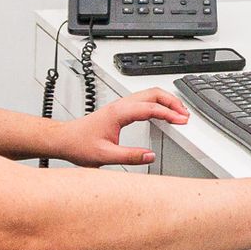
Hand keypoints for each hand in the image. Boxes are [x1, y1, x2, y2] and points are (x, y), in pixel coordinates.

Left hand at [54, 89, 188, 167]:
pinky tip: (162, 113)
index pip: (150, 107)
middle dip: (173, 102)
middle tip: (185, 115)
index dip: (169, 113)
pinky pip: (144, 100)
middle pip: (153, 93)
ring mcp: (120, 105)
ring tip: (179, 113)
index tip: (181, 121)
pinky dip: (158, 104)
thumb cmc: (79, 144)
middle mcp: (120, 105)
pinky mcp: (120, 109)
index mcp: (119, 113)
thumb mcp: (104, 156)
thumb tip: (150, 155)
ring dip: (166, 101)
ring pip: (149, 94)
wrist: (65, 139)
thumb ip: (129, 156)